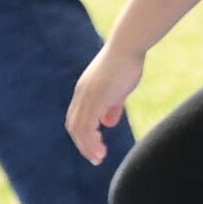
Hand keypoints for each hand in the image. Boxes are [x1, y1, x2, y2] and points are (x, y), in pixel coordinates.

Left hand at [65, 41, 145, 163]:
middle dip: (83, 145)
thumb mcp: (119, 88)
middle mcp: (81, 94)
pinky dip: (92, 140)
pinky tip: (101, 148)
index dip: (83, 135)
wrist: (129, 45)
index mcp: (85, 91)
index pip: (76, 118)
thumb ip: (112, 105)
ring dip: (87, 146)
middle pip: (73, 126)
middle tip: (96, 158)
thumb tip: (108, 123)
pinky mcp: (96, 97)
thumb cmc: (127, 62)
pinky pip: (88, 125)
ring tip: (98, 158)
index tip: (96, 147)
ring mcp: (87, 95)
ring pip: (79, 128)